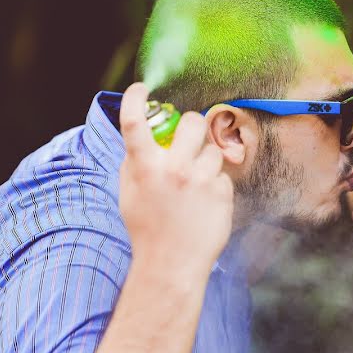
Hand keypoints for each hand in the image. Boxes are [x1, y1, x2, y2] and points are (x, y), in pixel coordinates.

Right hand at [118, 83, 233, 277]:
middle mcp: (174, 169)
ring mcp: (201, 181)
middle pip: (192, 122)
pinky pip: (222, 176)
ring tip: (195, 184)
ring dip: (206, 160)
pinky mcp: (222, 193)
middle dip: (192, 125)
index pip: (135, 121)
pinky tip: (204, 204)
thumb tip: (146, 135)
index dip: (136, 98)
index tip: (141, 88)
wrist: (172, 264)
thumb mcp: (129, 193)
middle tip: (188, 138)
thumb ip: (136, 161)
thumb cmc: (147, 229)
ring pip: (213, 149)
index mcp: (145, 167)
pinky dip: (215, 186)